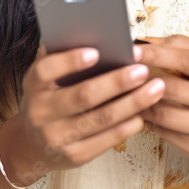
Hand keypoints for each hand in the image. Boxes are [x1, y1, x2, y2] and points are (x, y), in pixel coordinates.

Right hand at [2, 42, 165, 183]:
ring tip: (155, 88)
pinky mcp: (75, 156)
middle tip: (142, 70)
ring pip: (100, 119)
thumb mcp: (47, 76)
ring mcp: (57, 137)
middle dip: (116, 82)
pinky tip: (144, 113)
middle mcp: (41, 111)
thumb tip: (98, 33)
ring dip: (132, 103)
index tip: (97, 51)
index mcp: (34, 84)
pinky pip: (106, 140)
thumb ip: (64, 55)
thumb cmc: (50, 96)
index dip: (70, 60)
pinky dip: (127, 125)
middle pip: (83, 96)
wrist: (33, 144)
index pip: (47, 69)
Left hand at [136, 35, 188, 177]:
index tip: (132, 51)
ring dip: (138, 102)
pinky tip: (134, 112)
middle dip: (141, 80)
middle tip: (119, 74)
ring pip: (162, 111)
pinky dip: (145, 119)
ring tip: (122, 93)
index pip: (185, 58)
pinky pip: (162, 130)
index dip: (156, 54)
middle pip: (170, 87)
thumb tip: (142, 41)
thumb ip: (176, 47)